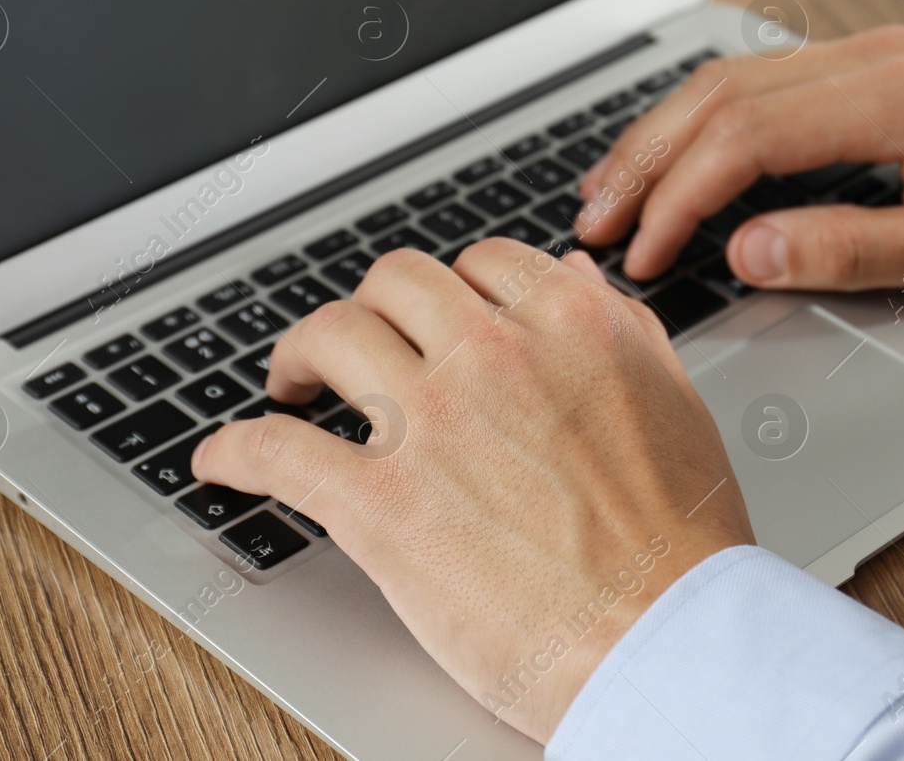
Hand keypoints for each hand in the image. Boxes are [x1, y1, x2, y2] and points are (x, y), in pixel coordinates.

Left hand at [191, 241, 753, 742]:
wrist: (665, 640)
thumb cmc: (681, 544)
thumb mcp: (675, 405)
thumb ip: (620, 330)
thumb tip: (572, 275)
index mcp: (571, 326)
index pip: (481, 263)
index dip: (449, 288)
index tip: (432, 315)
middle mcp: (494, 355)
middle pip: (396, 285)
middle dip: (372, 307)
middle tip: (359, 342)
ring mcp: (430, 424)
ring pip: (330, 336)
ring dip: (298, 352)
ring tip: (290, 379)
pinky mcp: (379, 504)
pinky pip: (279, 450)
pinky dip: (237, 450)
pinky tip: (223, 459)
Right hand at [580, 25, 903, 292]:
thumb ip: (849, 249)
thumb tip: (745, 252)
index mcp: (894, 96)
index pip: (743, 137)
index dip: (675, 199)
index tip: (641, 255)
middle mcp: (869, 57)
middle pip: (716, 95)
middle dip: (641, 161)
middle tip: (591, 224)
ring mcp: (867, 50)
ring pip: (730, 78)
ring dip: (661, 134)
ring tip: (611, 190)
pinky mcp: (871, 61)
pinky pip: (761, 79)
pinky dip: (704, 119)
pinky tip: (682, 153)